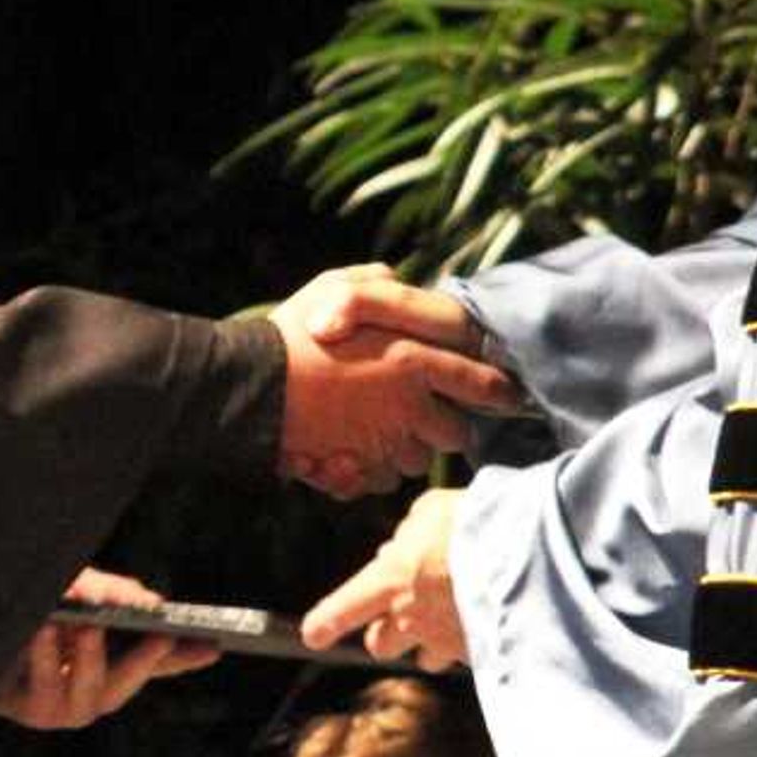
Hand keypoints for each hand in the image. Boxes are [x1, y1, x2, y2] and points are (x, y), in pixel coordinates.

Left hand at [0, 566, 221, 729]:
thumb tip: (146, 601)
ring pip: (88, 690)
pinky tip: (43, 630)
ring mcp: (58, 708)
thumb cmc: (25, 615)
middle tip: (157, 631)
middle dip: (145, 660)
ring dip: (89, 654)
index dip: (185, 657)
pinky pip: (41, 685)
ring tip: (89, 623)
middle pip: (127, 685)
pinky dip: (44, 655)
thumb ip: (107, 594)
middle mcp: (87, 696)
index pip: (156, 666)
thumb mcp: (70, 593)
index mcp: (105, 669)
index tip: (217, 645)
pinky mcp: (25, 710)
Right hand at [272, 267, 521, 496]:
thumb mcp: (330, 288)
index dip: (496, 392)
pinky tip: (352, 453)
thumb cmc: (289, 336)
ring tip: (377, 433)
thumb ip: (371, 282)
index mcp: (413, 358)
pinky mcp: (362, 469)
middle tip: (420, 417)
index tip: (507, 396)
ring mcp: (387, 442)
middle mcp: (410, 406)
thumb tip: (394, 276)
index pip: (479, 383)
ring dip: (405, 450)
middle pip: (455, 433)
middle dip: (442, 428)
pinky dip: (373, 471)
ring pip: (419, 460)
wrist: (249, 388)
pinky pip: (385, 480)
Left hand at [301, 486, 470, 668]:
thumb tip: (401, 547)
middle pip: (380, 646)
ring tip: (449, 617)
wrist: (529, 555)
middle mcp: (410, 619)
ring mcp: (446, 641)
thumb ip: (409, 533)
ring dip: (429, 643)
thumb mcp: (430, 511)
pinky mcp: (479, 654)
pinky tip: (486, 620)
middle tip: (405, 610)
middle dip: (387, 632)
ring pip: (425, 659)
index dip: (325, 624)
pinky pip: (465, 656)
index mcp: (389, 581)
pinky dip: (469, 643)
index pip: (343, 609)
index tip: (312, 636)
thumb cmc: (474, 523)